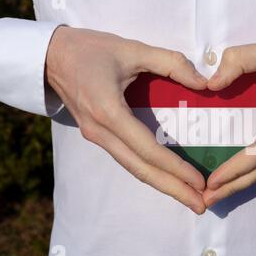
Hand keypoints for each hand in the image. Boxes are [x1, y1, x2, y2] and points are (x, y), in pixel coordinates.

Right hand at [46, 26, 207, 213]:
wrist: (51, 55)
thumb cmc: (91, 49)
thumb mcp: (133, 49)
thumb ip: (171, 63)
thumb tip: (203, 83)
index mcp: (109, 112)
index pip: (148, 149)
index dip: (175, 168)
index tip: (199, 182)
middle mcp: (101, 132)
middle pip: (141, 169)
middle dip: (173, 190)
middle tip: (200, 206)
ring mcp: (97, 137)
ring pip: (133, 168)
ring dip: (162, 184)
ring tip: (188, 197)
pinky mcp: (98, 136)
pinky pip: (127, 159)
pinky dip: (149, 171)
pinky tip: (166, 177)